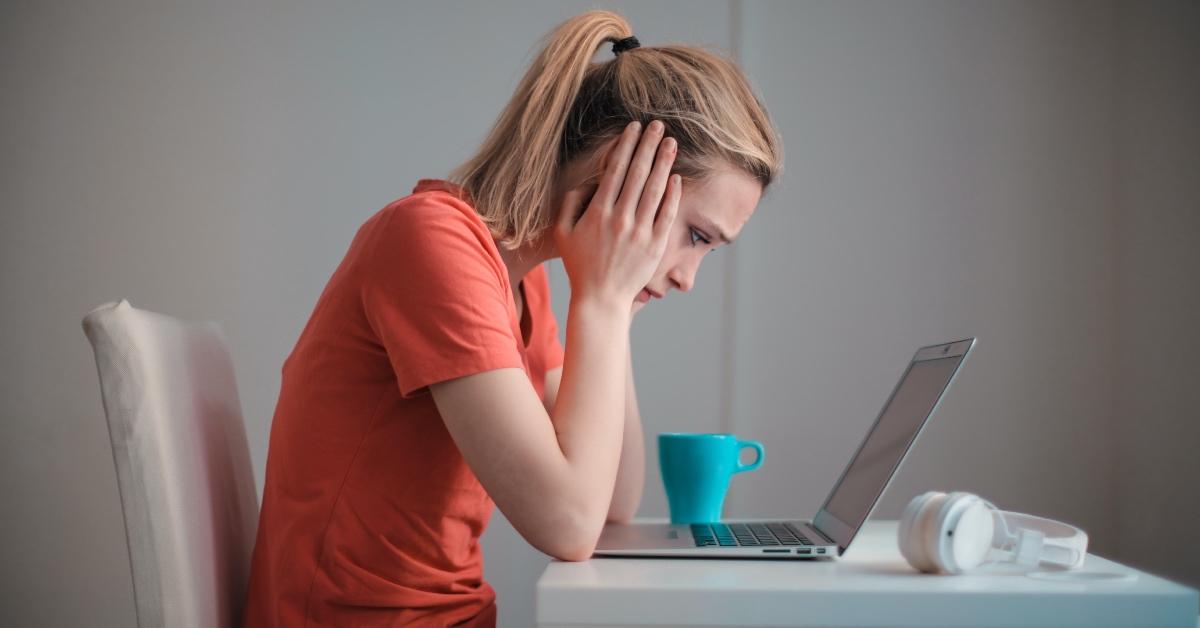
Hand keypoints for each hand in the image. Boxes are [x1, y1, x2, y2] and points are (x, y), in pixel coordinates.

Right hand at [554, 120, 680, 309]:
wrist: (600, 299)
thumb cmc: (579, 265)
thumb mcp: (563, 232)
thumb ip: (570, 203)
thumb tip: (587, 182)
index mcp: (598, 212)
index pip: (615, 170)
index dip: (626, 146)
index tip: (634, 128)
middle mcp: (620, 219)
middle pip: (638, 173)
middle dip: (648, 146)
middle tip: (658, 125)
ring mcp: (640, 232)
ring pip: (654, 189)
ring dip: (664, 163)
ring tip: (671, 143)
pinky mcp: (655, 246)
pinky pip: (667, 214)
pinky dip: (673, 194)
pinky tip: (677, 177)